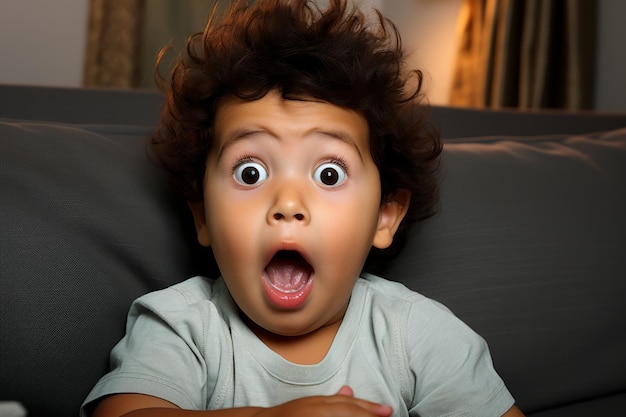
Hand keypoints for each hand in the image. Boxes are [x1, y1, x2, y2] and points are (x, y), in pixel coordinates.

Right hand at [253, 386, 392, 416]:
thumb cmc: (289, 415)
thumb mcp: (311, 404)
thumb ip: (332, 400)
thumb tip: (349, 389)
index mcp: (320, 404)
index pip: (349, 405)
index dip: (370, 408)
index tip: (388, 411)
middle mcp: (317, 411)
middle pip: (347, 412)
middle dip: (368, 415)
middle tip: (387, 415)